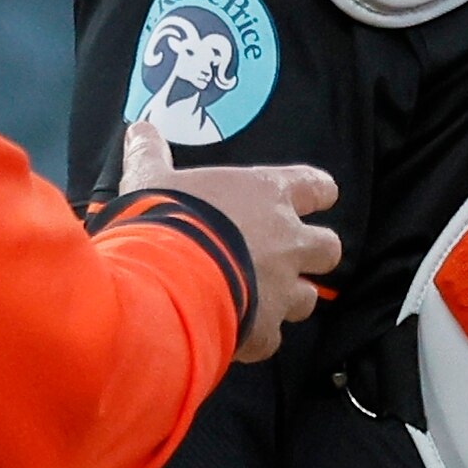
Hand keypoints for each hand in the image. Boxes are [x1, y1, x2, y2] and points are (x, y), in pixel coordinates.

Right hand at [125, 118, 338, 362]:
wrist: (164, 279)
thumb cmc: (164, 219)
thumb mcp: (150, 179)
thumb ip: (150, 154)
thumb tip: (140, 130)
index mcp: (267, 195)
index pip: (318, 187)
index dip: (316, 193)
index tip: (309, 199)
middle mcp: (287, 241)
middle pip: (328, 248)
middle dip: (311, 254)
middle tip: (283, 257)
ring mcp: (281, 289)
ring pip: (307, 298)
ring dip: (287, 298)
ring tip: (255, 299)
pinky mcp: (265, 330)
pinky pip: (272, 338)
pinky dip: (256, 337)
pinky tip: (232, 333)